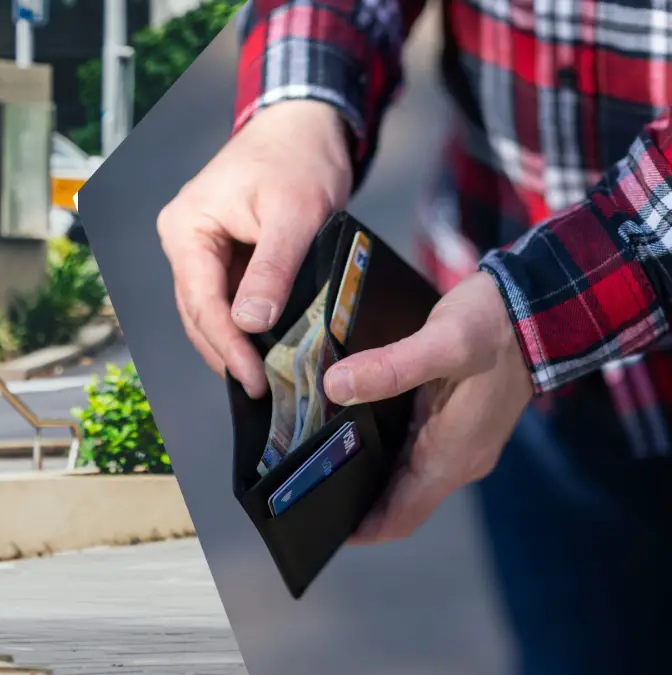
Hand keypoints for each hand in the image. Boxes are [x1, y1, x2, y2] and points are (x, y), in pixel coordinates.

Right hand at [157, 100, 353, 398]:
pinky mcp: (220, 252)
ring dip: (232, 343)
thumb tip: (250, 324)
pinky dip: (242, 324)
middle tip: (260, 389)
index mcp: (187, 228)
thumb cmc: (298, 158)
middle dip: (227, 353)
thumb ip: (272, 269)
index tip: (253, 381)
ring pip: (208, 309)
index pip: (201, 302)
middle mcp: (182, 239)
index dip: (227, 348)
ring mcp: (198, 247)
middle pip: (197, 312)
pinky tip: (263, 346)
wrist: (304, 124)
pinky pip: (224, 296)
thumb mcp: (294, 215)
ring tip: (262, 377)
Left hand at [321, 271, 534, 542]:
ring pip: (402, 478)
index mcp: (452, 456)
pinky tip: (349, 430)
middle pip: (397, 502)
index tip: (315, 524)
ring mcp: (458, 443)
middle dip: (351, 501)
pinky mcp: (455, 424)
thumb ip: (391, 366)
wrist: (537, 306)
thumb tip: (335, 386)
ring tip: (314, 462)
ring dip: (364, 476)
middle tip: (300, 488)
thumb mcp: (443, 340)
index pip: (401, 518)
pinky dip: (380, 451)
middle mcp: (456, 460)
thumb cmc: (494, 325)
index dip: (360, 528)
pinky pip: (412, 452)